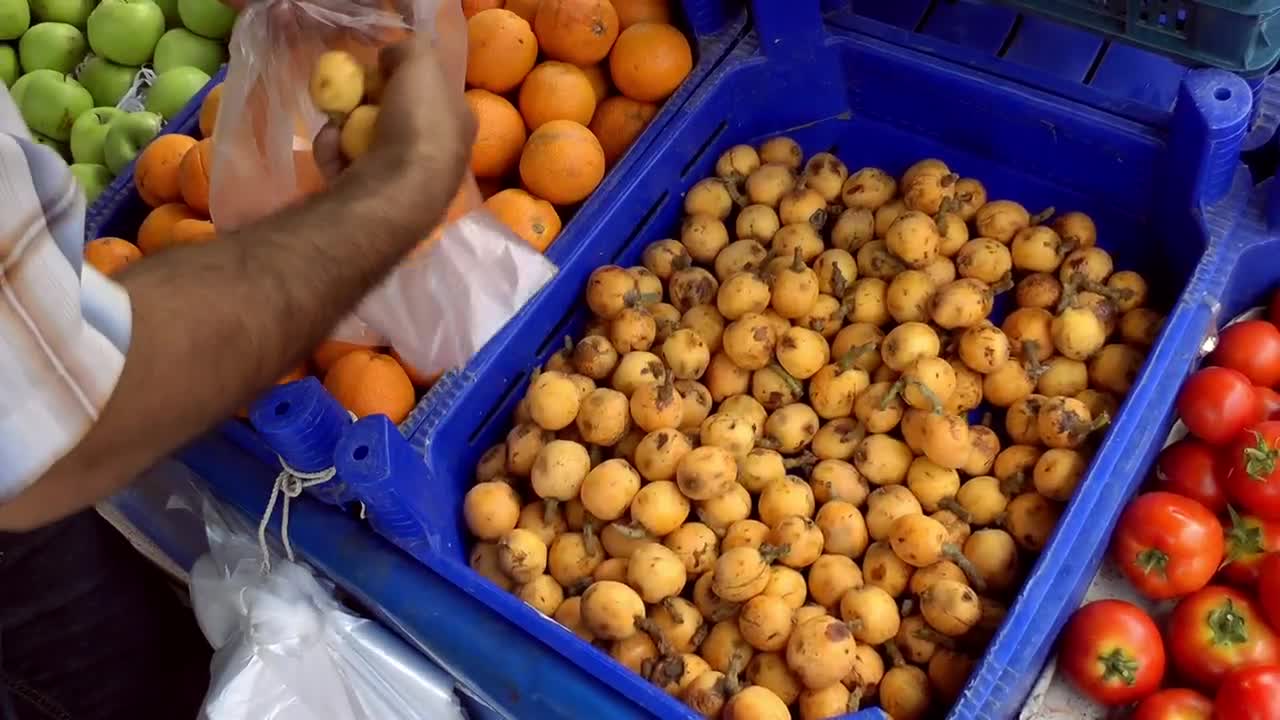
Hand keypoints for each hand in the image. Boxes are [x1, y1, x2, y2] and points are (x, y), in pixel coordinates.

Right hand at [314, 35, 474, 203]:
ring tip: (335, 121)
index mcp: (459, 124)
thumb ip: (409, 50)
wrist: (394, 195)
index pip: (435, 92)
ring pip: (369, 142)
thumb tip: (391, 58)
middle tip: (350, 93)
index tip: (380, 67)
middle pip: (397, 116)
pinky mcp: (376, 201)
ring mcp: (407, 182)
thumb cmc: (418, 125)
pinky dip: (334, 154)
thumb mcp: (422, 64)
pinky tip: (330, 146)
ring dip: (345, 127)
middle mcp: (438, 155)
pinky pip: (349, 167)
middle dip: (367, 101)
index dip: (406, 75)